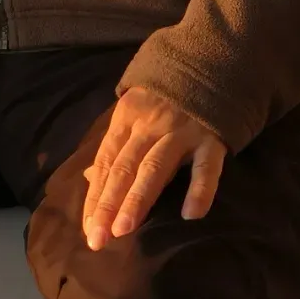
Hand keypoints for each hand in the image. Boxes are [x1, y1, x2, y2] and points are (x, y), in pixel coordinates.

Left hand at [82, 86, 227, 251]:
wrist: (209, 59)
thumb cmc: (166, 94)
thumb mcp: (135, 110)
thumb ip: (116, 144)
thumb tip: (89, 179)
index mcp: (128, 116)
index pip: (106, 161)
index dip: (96, 195)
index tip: (87, 229)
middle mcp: (151, 124)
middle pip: (125, 167)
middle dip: (109, 203)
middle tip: (98, 239)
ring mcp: (182, 130)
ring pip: (155, 167)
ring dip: (138, 198)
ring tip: (124, 229)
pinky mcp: (212, 137)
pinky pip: (206, 166)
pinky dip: (200, 189)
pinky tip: (191, 214)